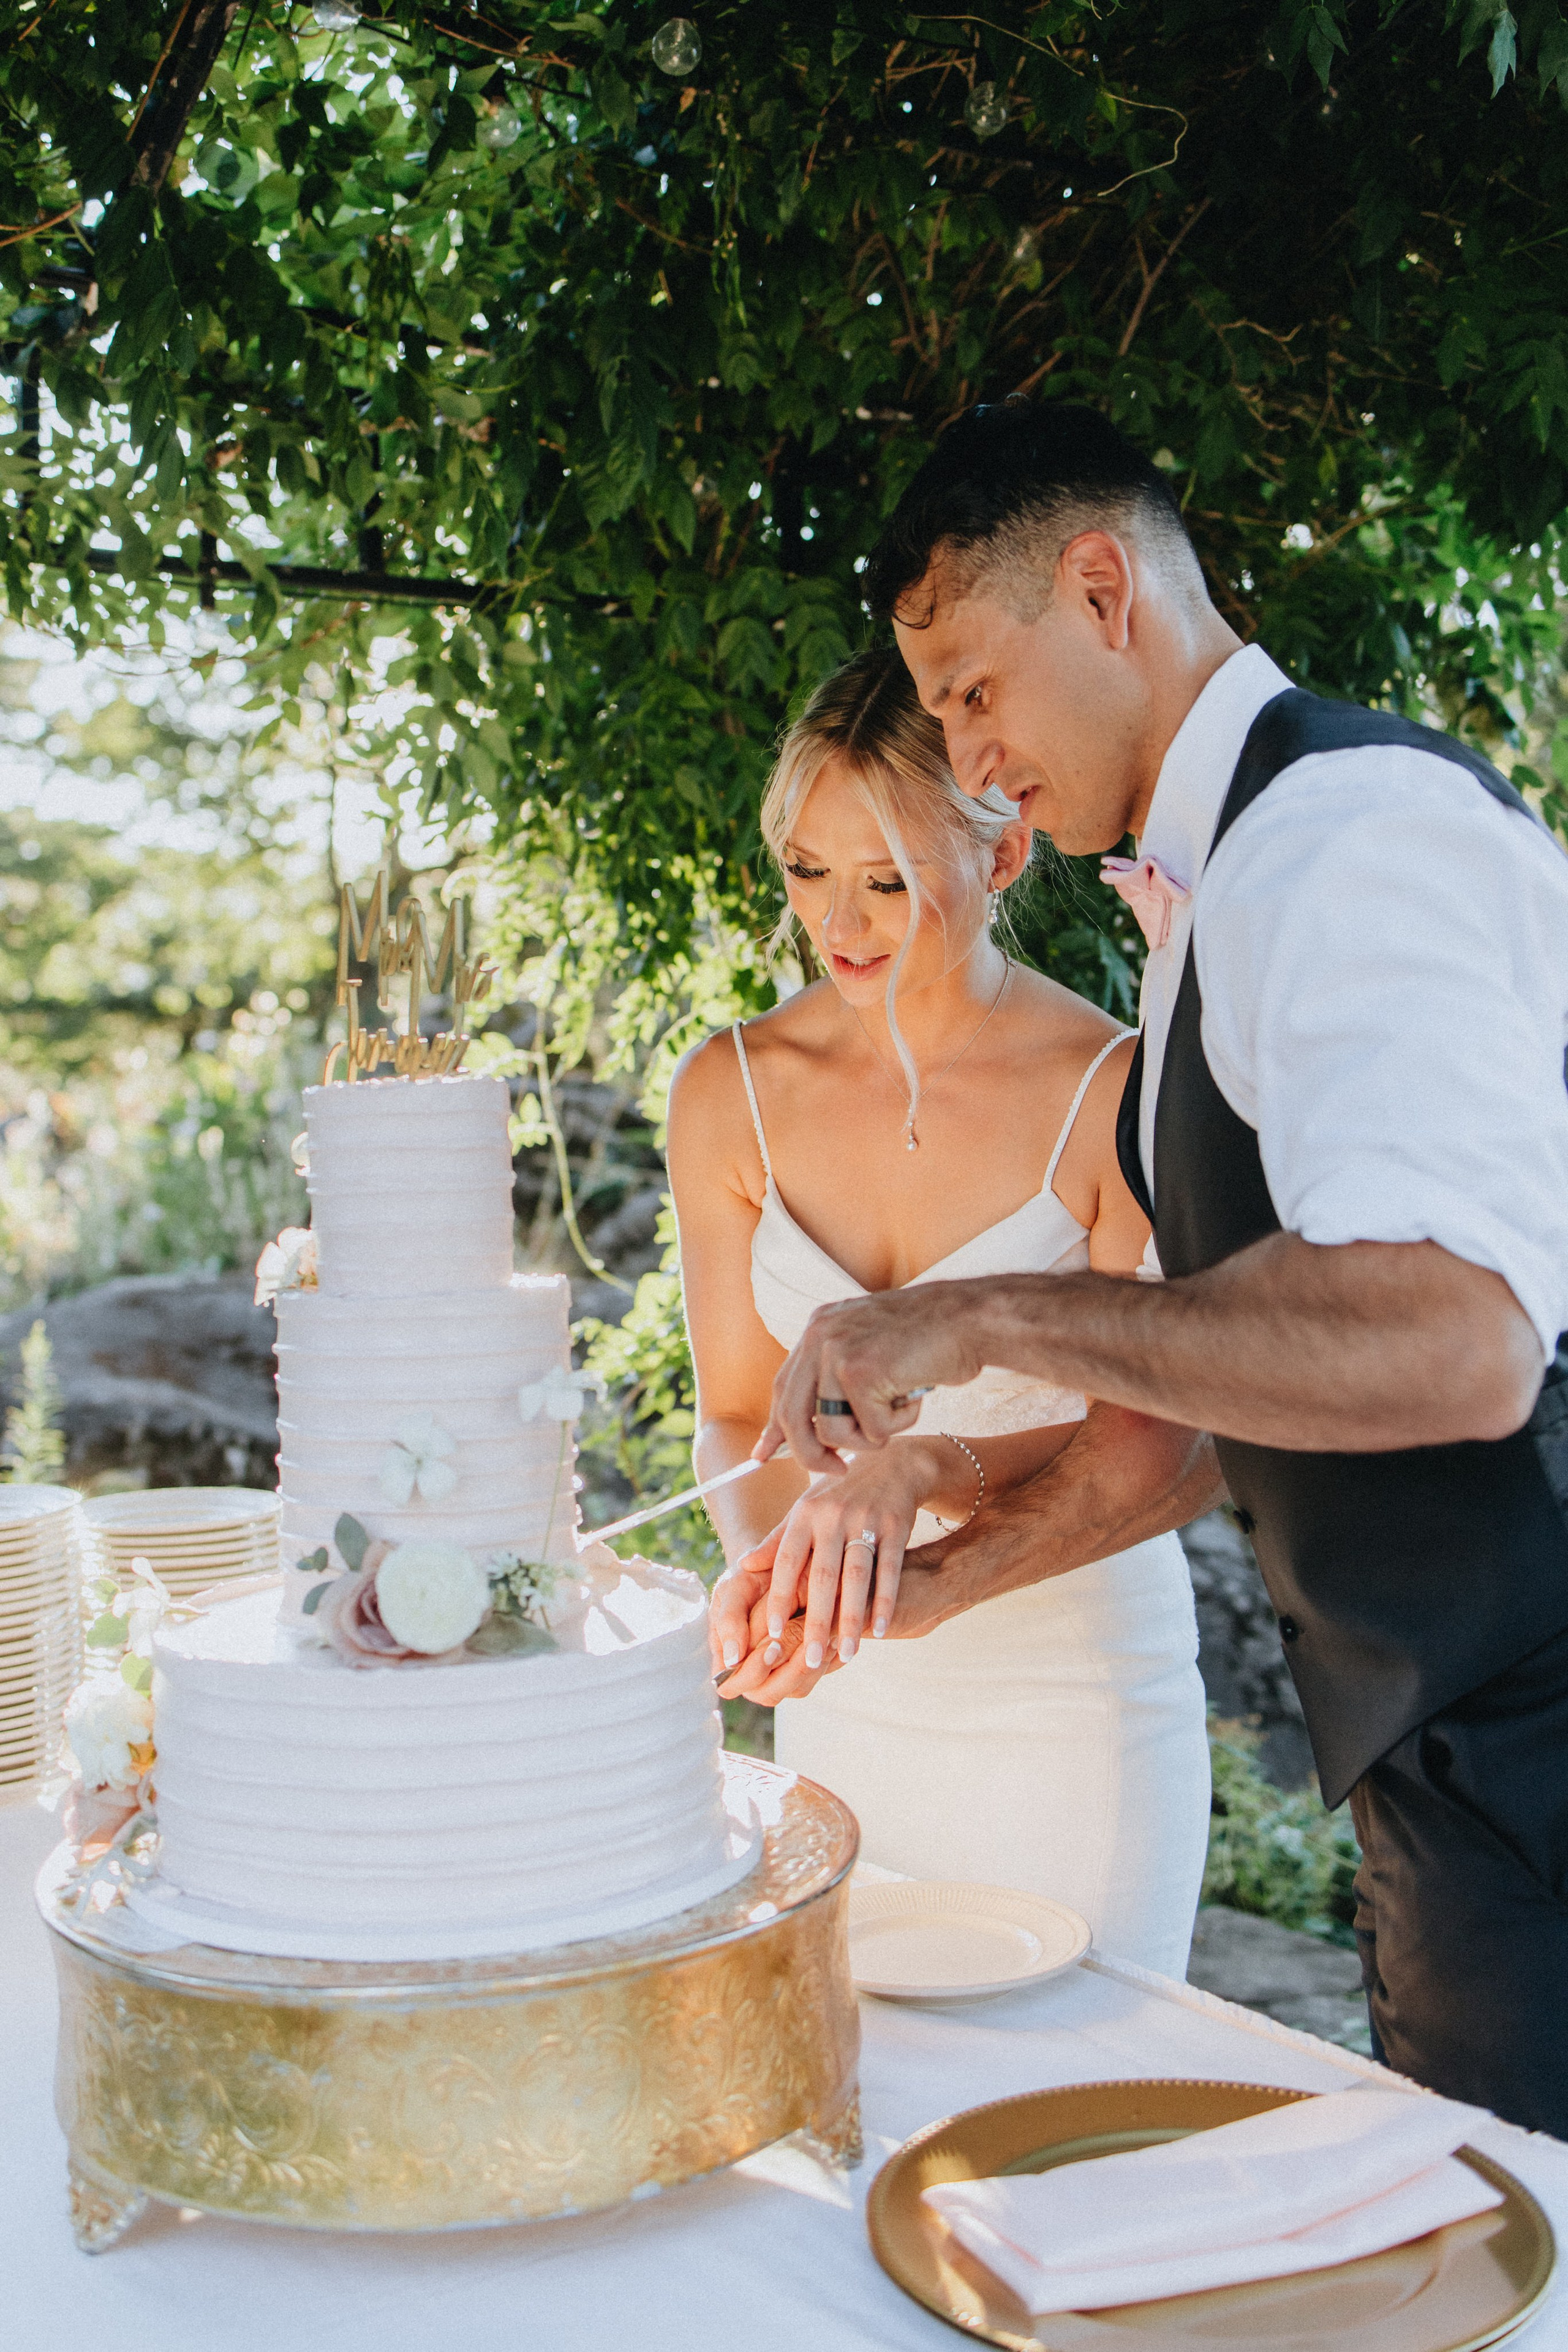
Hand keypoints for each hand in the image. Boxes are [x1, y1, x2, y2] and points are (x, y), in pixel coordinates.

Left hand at [717, 1517, 955, 1705]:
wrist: (892, 1464)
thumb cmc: (839, 1494)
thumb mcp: (806, 1509)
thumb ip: (777, 1540)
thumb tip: (743, 1566)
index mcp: (805, 1514)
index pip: (786, 1562)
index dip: (778, 1598)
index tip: (770, 1634)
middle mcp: (833, 1516)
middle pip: (822, 1577)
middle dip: (816, 1621)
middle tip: (810, 1660)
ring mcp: (866, 1521)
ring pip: (857, 1578)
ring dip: (851, 1619)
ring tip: (846, 1655)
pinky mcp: (896, 1526)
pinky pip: (890, 1570)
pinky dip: (885, 1602)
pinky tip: (880, 1630)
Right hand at [717, 1586, 841, 1704]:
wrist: (781, 1568)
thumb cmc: (749, 1578)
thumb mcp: (736, 1589)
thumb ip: (730, 1620)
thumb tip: (733, 1659)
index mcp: (726, 1656)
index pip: (733, 1684)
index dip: (753, 1670)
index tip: (773, 1647)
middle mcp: (751, 1673)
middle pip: (768, 1694)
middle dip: (789, 1671)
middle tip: (808, 1648)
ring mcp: (779, 1675)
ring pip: (797, 1689)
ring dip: (813, 1665)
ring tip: (828, 1639)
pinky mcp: (804, 1671)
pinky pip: (817, 1677)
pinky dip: (828, 1660)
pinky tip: (836, 1638)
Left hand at [755, 1285, 989, 1469]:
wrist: (971, 1317)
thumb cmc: (931, 1340)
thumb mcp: (872, 1350)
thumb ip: (836, 1379)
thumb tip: (808, 1430)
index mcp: (819, 1329)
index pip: (784, 1389)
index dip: (776, 1428)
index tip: (763, 1455)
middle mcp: (820, 1336)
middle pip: (794, 1418)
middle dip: (813, 1456)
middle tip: (838, 1471)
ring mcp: (838, 1352)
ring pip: (834, 1432)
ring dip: (872, 1435)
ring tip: (900, 1407)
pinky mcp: (861, 1371)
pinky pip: (872, 1430)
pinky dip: (899, 1425)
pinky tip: (916, 1396)